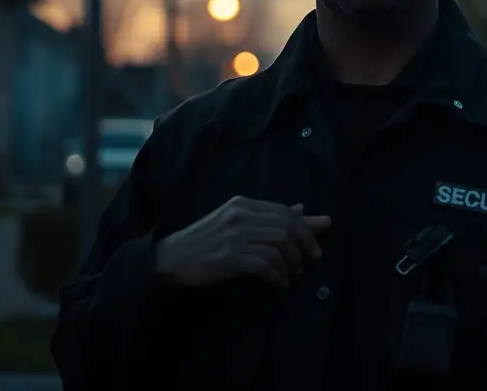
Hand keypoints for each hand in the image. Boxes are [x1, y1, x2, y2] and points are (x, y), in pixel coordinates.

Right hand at [156, 196, 330, 287]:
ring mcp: (234, 236)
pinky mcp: (228, 257)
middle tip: (308, 264)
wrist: (172, 258)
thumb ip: (270, 217)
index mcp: (244, 204)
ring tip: (291, 275)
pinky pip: (263, 264)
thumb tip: (303, 210)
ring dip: (290, 263)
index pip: (284, 212)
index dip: (305, 229)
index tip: (315, 248)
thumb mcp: (238, 222)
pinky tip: (277, 282)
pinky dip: (276, 275)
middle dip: (303, 247)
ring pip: (278, 245)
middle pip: (286, 227)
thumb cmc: (207, 240)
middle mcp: (241, 216)